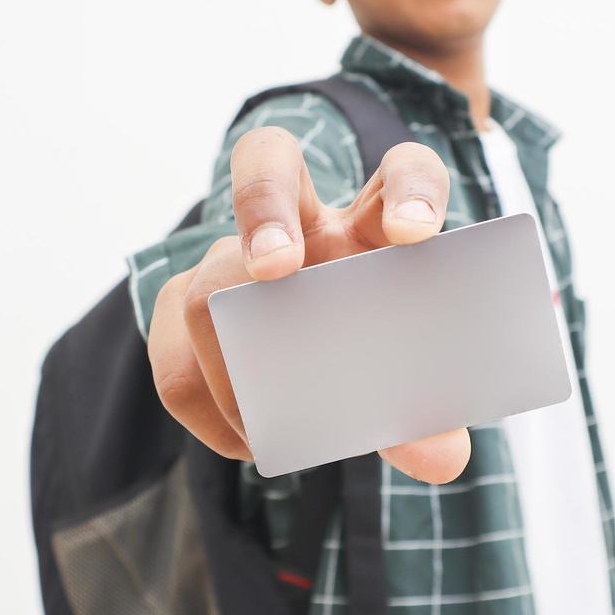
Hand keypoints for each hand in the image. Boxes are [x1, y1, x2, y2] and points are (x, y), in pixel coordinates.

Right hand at [147, 125, 467, 483]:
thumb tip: (443, 457)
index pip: (403, 172)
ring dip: (231, 351)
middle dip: (262, 204)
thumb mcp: (407, 380)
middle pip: (269, 158)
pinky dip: (210, 404)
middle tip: (276, 266)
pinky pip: (172, 349)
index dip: (409, 191)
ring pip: (210, 273)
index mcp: (377, 224)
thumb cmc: (373, 356)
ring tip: (268, 417)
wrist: (308, 370)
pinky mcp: (181, 304)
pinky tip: (247, 438)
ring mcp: (234, 258)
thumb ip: (425, 413)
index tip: (414, 234)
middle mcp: (304, 222)